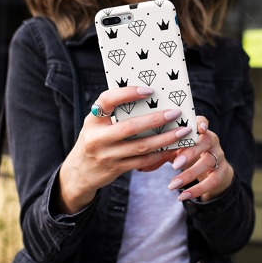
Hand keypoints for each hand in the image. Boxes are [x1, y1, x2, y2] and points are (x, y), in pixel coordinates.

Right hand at [57, 86, 191, 213]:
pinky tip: (172, 148)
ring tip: (182, 131)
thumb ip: (114, 112)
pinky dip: (159, 154)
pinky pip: (142, 161)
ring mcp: (107, 155)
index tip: (149, 90)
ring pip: (140, 146)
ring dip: (164, 139)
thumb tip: (148, 97)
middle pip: (130, 127)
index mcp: (93, 119)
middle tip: (175, 112)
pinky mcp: (116, 169)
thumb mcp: (96, 123)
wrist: (79, 172)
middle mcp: (98, 137)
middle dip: (156, 119)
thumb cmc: (95, 139)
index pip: (107, 100)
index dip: (128, 93)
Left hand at [167, 116, 233, 201]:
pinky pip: (212, 181)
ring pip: (209, 162)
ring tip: (172, 185)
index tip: (198, 127)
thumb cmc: (187, 154)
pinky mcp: (222, 172)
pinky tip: (182, 196)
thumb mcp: (175, 150)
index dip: (201, 123)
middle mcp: (212, 141)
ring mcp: (219, 156)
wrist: (209, 170)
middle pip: (206, 142)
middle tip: (174, 165)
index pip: (202, 122)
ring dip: (189, 174)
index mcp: (200, 131)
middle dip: (191, 152)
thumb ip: (162, 153)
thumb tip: (140, 165)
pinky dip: (197, 190)